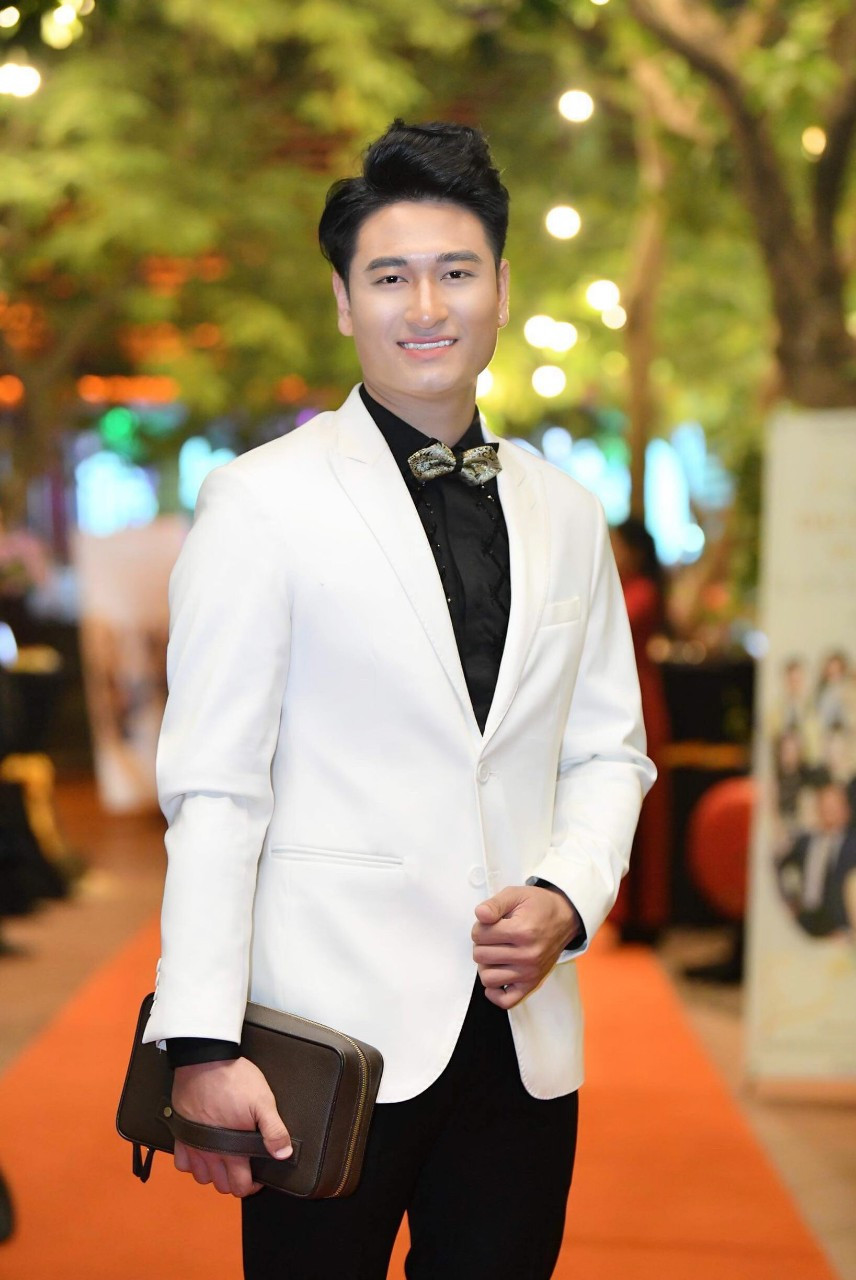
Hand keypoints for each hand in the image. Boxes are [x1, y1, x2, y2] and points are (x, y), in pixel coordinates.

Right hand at [171, 1056, 291, 1197]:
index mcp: (230, 1149)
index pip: (240, 1186)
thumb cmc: (234, 1079)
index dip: (252, 1185)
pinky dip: (192, 1163)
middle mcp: (209, 1152)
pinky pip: (182, 1162)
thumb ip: (274, 1130)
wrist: (205, 1059)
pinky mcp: (181, 1132)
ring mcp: (193, 1143)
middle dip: (234, 1181)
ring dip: (214, 1174)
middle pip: (220, 1185)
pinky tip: (203, 1152)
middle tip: (244, 1167)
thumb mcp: (263, 1101)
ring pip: (201, 1177)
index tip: (259, 1174)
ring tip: (226, 1160)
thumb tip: (283, 1154)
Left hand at [472, 884, 579, 1009]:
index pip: (479, 934)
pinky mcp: (532, 984)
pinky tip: (496, 975)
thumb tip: (480, 915)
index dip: (479, 926)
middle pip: (480, 955)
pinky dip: (495, 992)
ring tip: (496, 952)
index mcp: (522, 931)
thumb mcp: (516, 895)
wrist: (564, 917)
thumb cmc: (538, 906)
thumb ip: (495, 904)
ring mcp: (530, 973)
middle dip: (481, 943)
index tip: (490, 923)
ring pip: (487, 977)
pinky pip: (506, 1000)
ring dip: (486, 964)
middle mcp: (527, 955)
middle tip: (494, 936)